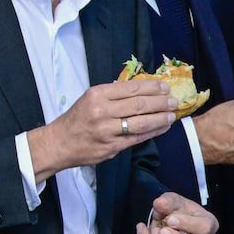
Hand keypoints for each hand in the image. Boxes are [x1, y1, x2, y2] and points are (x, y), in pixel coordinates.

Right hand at [27, 80, 176, 182]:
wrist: (59, 143)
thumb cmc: (78, 118)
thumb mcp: (91, 98)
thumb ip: (114, 94)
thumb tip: (144, 89)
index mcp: (98, 95)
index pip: (131, 88)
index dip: (152, 87)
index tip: (165, 86)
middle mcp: (102, 111)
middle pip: (139, 105)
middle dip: (160, 102)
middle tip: (174, 100)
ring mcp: (107, 131)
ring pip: (141, 122)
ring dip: (160, 118)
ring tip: (172, 114)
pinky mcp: (111, 147)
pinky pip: (137, 138)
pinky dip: (152, 132)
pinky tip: (162, 127)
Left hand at [136, 192, 218, 233]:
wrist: (170, 218)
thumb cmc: (179, 210)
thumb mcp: (175, 201)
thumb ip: (168, 201)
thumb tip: (159, 203)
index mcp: (208, 225)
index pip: (204, 227)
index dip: (187, 224)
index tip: (170, 218)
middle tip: (162, 231)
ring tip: (154, 231)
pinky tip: (142, 230)